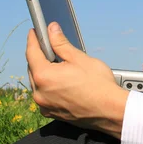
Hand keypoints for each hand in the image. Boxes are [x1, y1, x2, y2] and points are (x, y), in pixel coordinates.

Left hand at [26, 22, 128, 138]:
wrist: (110, 111)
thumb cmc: (98, 85)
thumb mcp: (80, 58)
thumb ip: (61, 43)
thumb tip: (52, 30)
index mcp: (44, 76)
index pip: (31, 52)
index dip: (33, 39)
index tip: (34, 32)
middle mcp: (39, 93)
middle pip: (33, 68)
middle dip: (39, 56)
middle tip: (49, 45)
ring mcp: (44, 105)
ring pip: (38, 83)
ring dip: (43, 71)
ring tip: (58, 64)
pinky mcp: (51, 113)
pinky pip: (44, 95)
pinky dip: (48, 86)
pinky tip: (61, 81)